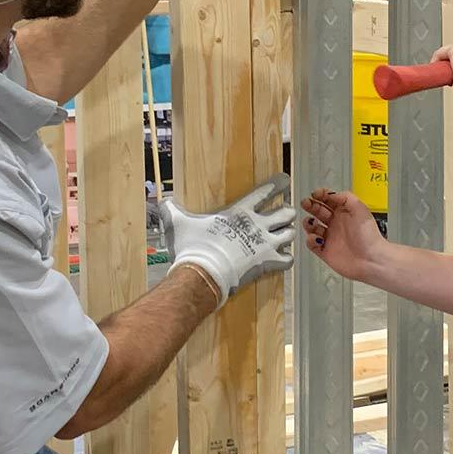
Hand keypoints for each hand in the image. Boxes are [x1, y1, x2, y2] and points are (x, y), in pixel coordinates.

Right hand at [162, 172, 295, 303]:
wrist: (202, 273)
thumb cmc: (193, 247)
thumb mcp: (179, 223)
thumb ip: (172, 210)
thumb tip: (162, 201)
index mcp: (239, 212)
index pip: (263, 192)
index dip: (276, 185)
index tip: (284, 180)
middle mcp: (257, 225)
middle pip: (285, 213)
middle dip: (286, 213)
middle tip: (284, 215)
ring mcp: (264, 244)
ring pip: (290, 234)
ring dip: (288, 234)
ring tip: (285, 236)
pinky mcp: (267, 263)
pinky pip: (288, 259)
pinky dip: (287, 259)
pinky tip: (282, 259)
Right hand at [301, 188, 387, 281]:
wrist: (370, 259)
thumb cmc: (369, 236)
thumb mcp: (360, 208)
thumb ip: (345, 197)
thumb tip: (331, 194)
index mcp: (345, 212)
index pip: (329, 199)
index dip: (321, 195)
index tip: (315, 194)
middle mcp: (337, 224)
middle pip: (318, 211)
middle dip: (311, 205)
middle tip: (306, 203)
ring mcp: (330, 237)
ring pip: (313, 227)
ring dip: (308, 223)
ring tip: (311, 222)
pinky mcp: (325, 251)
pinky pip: (312, 244)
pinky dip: (310, 240)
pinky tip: (315, 238)